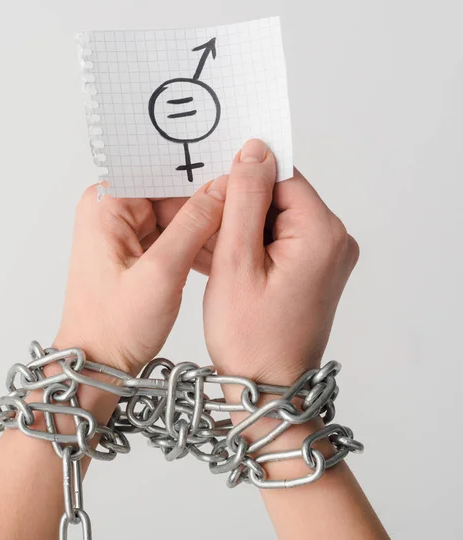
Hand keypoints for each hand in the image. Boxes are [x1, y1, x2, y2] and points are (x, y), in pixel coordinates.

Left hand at [55, 183, 225, 374]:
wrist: (97, 364)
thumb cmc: (114, 327)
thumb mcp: (161, 273)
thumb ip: (194, 225)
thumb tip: (222, 188)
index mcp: (105, 205)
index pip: (159, 170)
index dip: (198, 170)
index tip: (234, 171)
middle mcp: (110, 212)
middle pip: (169, 189)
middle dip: (205, 200)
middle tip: (242, 206)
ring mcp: (122, 232)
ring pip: (174, 212)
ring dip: (202, 223)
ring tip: (232, 231)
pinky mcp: (134, 251)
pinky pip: (171, 233)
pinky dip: (193, 241)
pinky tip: (215, 250)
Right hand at [203, 138, 358, 383]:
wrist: (268, 389)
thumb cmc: (250, 338)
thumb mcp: (236, 262)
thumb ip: (244, 200)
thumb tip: (255, 150)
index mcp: (322, 233)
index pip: (282, 176)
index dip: (242, 179)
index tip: (210, 193)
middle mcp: (334, 241)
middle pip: (280, 198)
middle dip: (239, 208)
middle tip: (206, 229)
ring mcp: (326, 258)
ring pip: (274, 221)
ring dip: (240, 230)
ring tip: (211, 253)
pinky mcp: (314, 271)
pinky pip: (278, 243)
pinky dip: (250, 248)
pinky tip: (222, 262)